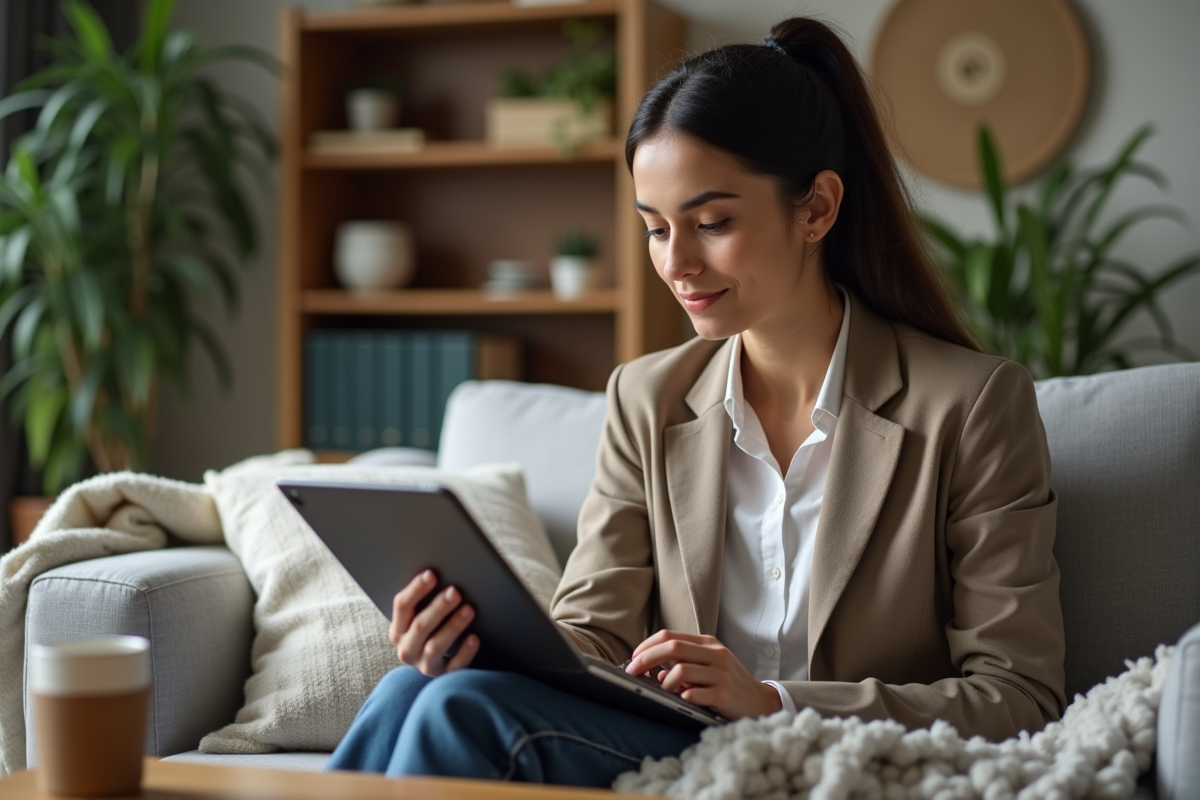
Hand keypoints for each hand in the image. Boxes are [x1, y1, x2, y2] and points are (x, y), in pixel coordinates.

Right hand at [388, 569, 478, 675]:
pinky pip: (454, 667)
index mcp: (398, 629)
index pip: (402, 606)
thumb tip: (440, 571)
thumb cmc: (434, 626)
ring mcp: (424, 665)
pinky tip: (475, 637)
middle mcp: (407, 649)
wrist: (442, 661)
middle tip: (455, 591)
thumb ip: (426, 598)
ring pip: (436, 646)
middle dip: (438, 607)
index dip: (416, 589)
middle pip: (420, 626)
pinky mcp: (443, 677)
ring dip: (453, 626)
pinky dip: (465, 652)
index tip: (431, 574)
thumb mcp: (423, 614)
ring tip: (469, 609)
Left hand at [625, 630, 781, 719]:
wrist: (760, 702)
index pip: (670, 636)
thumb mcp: (709, 666)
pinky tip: (682, 700)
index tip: (633, 658)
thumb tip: (657, 672)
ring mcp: (721, 673)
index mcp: (708, 643)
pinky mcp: (724, 694)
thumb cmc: (729, 683)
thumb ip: (684, 664)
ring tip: (665, 691)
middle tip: (633, 672)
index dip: (647, 646)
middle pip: (672, 648)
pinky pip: (694, 694)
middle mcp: (715, 654)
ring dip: (665, 683)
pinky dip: (681, 697)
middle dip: (646, 659)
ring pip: (681, 670)